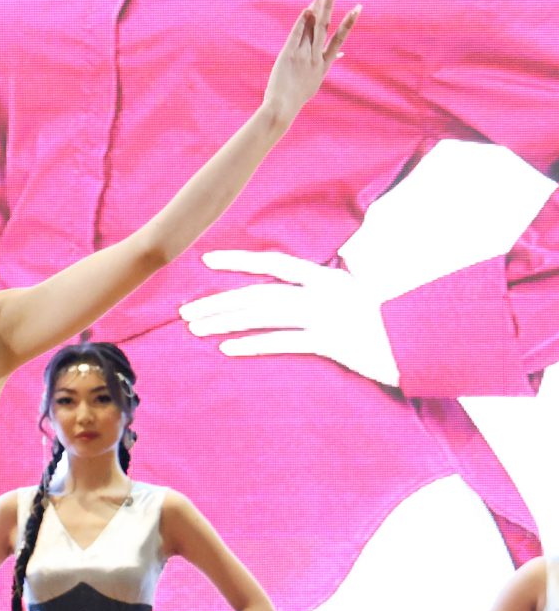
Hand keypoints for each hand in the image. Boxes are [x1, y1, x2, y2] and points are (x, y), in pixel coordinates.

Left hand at [180, 252, 400, 385]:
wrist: (425, 338)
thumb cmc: (391, 319)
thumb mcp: (362, 293)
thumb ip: (338, 282)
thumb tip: (325, 275)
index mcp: (327, 277)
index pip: (274, 263)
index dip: (239, 261)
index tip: (207, 261)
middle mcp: (322, 292)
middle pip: (258, 294)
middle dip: (218, 302)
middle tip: (185, 312)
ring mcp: (325, 317)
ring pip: (264, 316)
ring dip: (226, 322)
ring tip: (195, 329)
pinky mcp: (331, 343)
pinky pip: (285, 342)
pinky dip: (255, 344)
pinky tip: (227, 349)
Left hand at [262, 0, 359, 126]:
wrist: (281, 110)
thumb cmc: (295, 100)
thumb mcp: (313, 84)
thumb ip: (323, 66)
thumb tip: (340, 54)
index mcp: (323, 66)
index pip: (339, 40)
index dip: (349, 23)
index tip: (358, 7)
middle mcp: (315, 59)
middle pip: (325, 27)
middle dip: (329, 6)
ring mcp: (302, 56)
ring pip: (313, 28)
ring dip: (317, 9)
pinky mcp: (288, 56)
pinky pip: (297, 34)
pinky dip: (302, 21)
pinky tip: (307, 9)